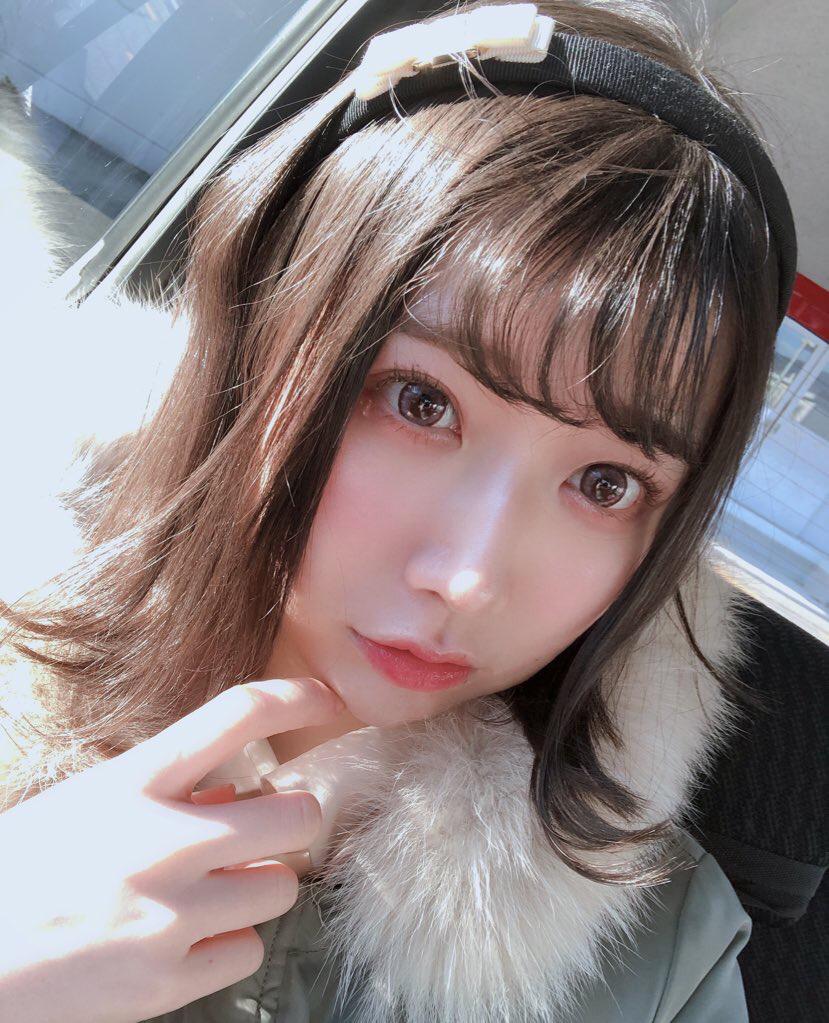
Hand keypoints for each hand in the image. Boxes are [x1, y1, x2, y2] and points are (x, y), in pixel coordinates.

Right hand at [0, 676, 344, 1022]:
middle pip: (296, 815)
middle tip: (270, 827)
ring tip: (214, 888)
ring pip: (282, 888)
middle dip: (294, 818)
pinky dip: (229, 943)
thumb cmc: (31, 865)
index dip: (296, 698)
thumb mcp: (94, 800)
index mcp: (136, 783)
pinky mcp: (165, 981)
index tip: (328, 698)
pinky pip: (248, 951)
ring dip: (260, 884)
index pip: (237, 715)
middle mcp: (162, 843)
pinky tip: (190, 937)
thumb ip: (172, 791)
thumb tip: (246, 791)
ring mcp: (168, 916)